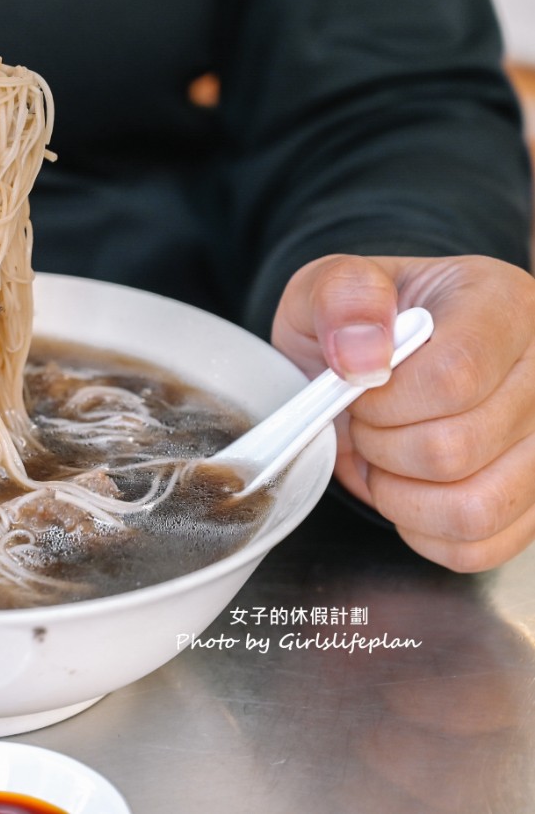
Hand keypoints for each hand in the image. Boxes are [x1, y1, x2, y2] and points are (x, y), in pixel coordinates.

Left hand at [271, 254, 534, 571]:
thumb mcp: (327, 288)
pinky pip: (476, 547)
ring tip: (386, 454)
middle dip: (381, 444)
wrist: (375, 365)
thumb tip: (364, 355)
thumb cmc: (359, 327)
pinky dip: (420, 529)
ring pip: (473, 508)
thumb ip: (342, 297)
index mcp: (506, 305)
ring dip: (400, 494)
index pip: (455, 377)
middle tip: (367, 421)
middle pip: (456, 448)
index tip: (359, 387)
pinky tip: (408, 486)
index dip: (384, 399)